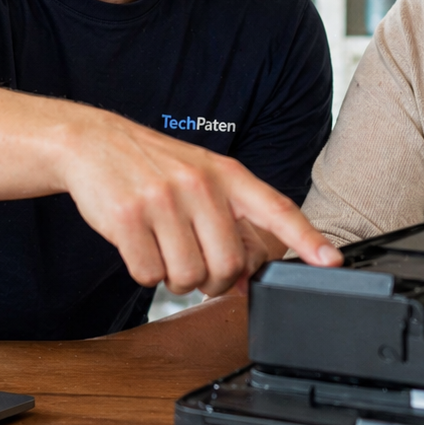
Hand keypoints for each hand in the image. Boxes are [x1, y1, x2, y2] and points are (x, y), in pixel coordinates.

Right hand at [52, 107, 341, 295]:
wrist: (93, 143)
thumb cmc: (153, 166)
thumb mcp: (201, 176)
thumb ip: (230, 219)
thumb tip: (250, 275)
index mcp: (226, 174)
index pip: (277, 208)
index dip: (307, 239)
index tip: (330, 262)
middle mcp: (199, 185)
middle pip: (228, 266)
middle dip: (213, 281)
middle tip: (197, 267)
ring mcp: (162, 200)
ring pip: (187, 277)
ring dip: (176, 279)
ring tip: (165, 250)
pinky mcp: (127, 218)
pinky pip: (149, 275)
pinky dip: (145, 272)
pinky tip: (139, 245)